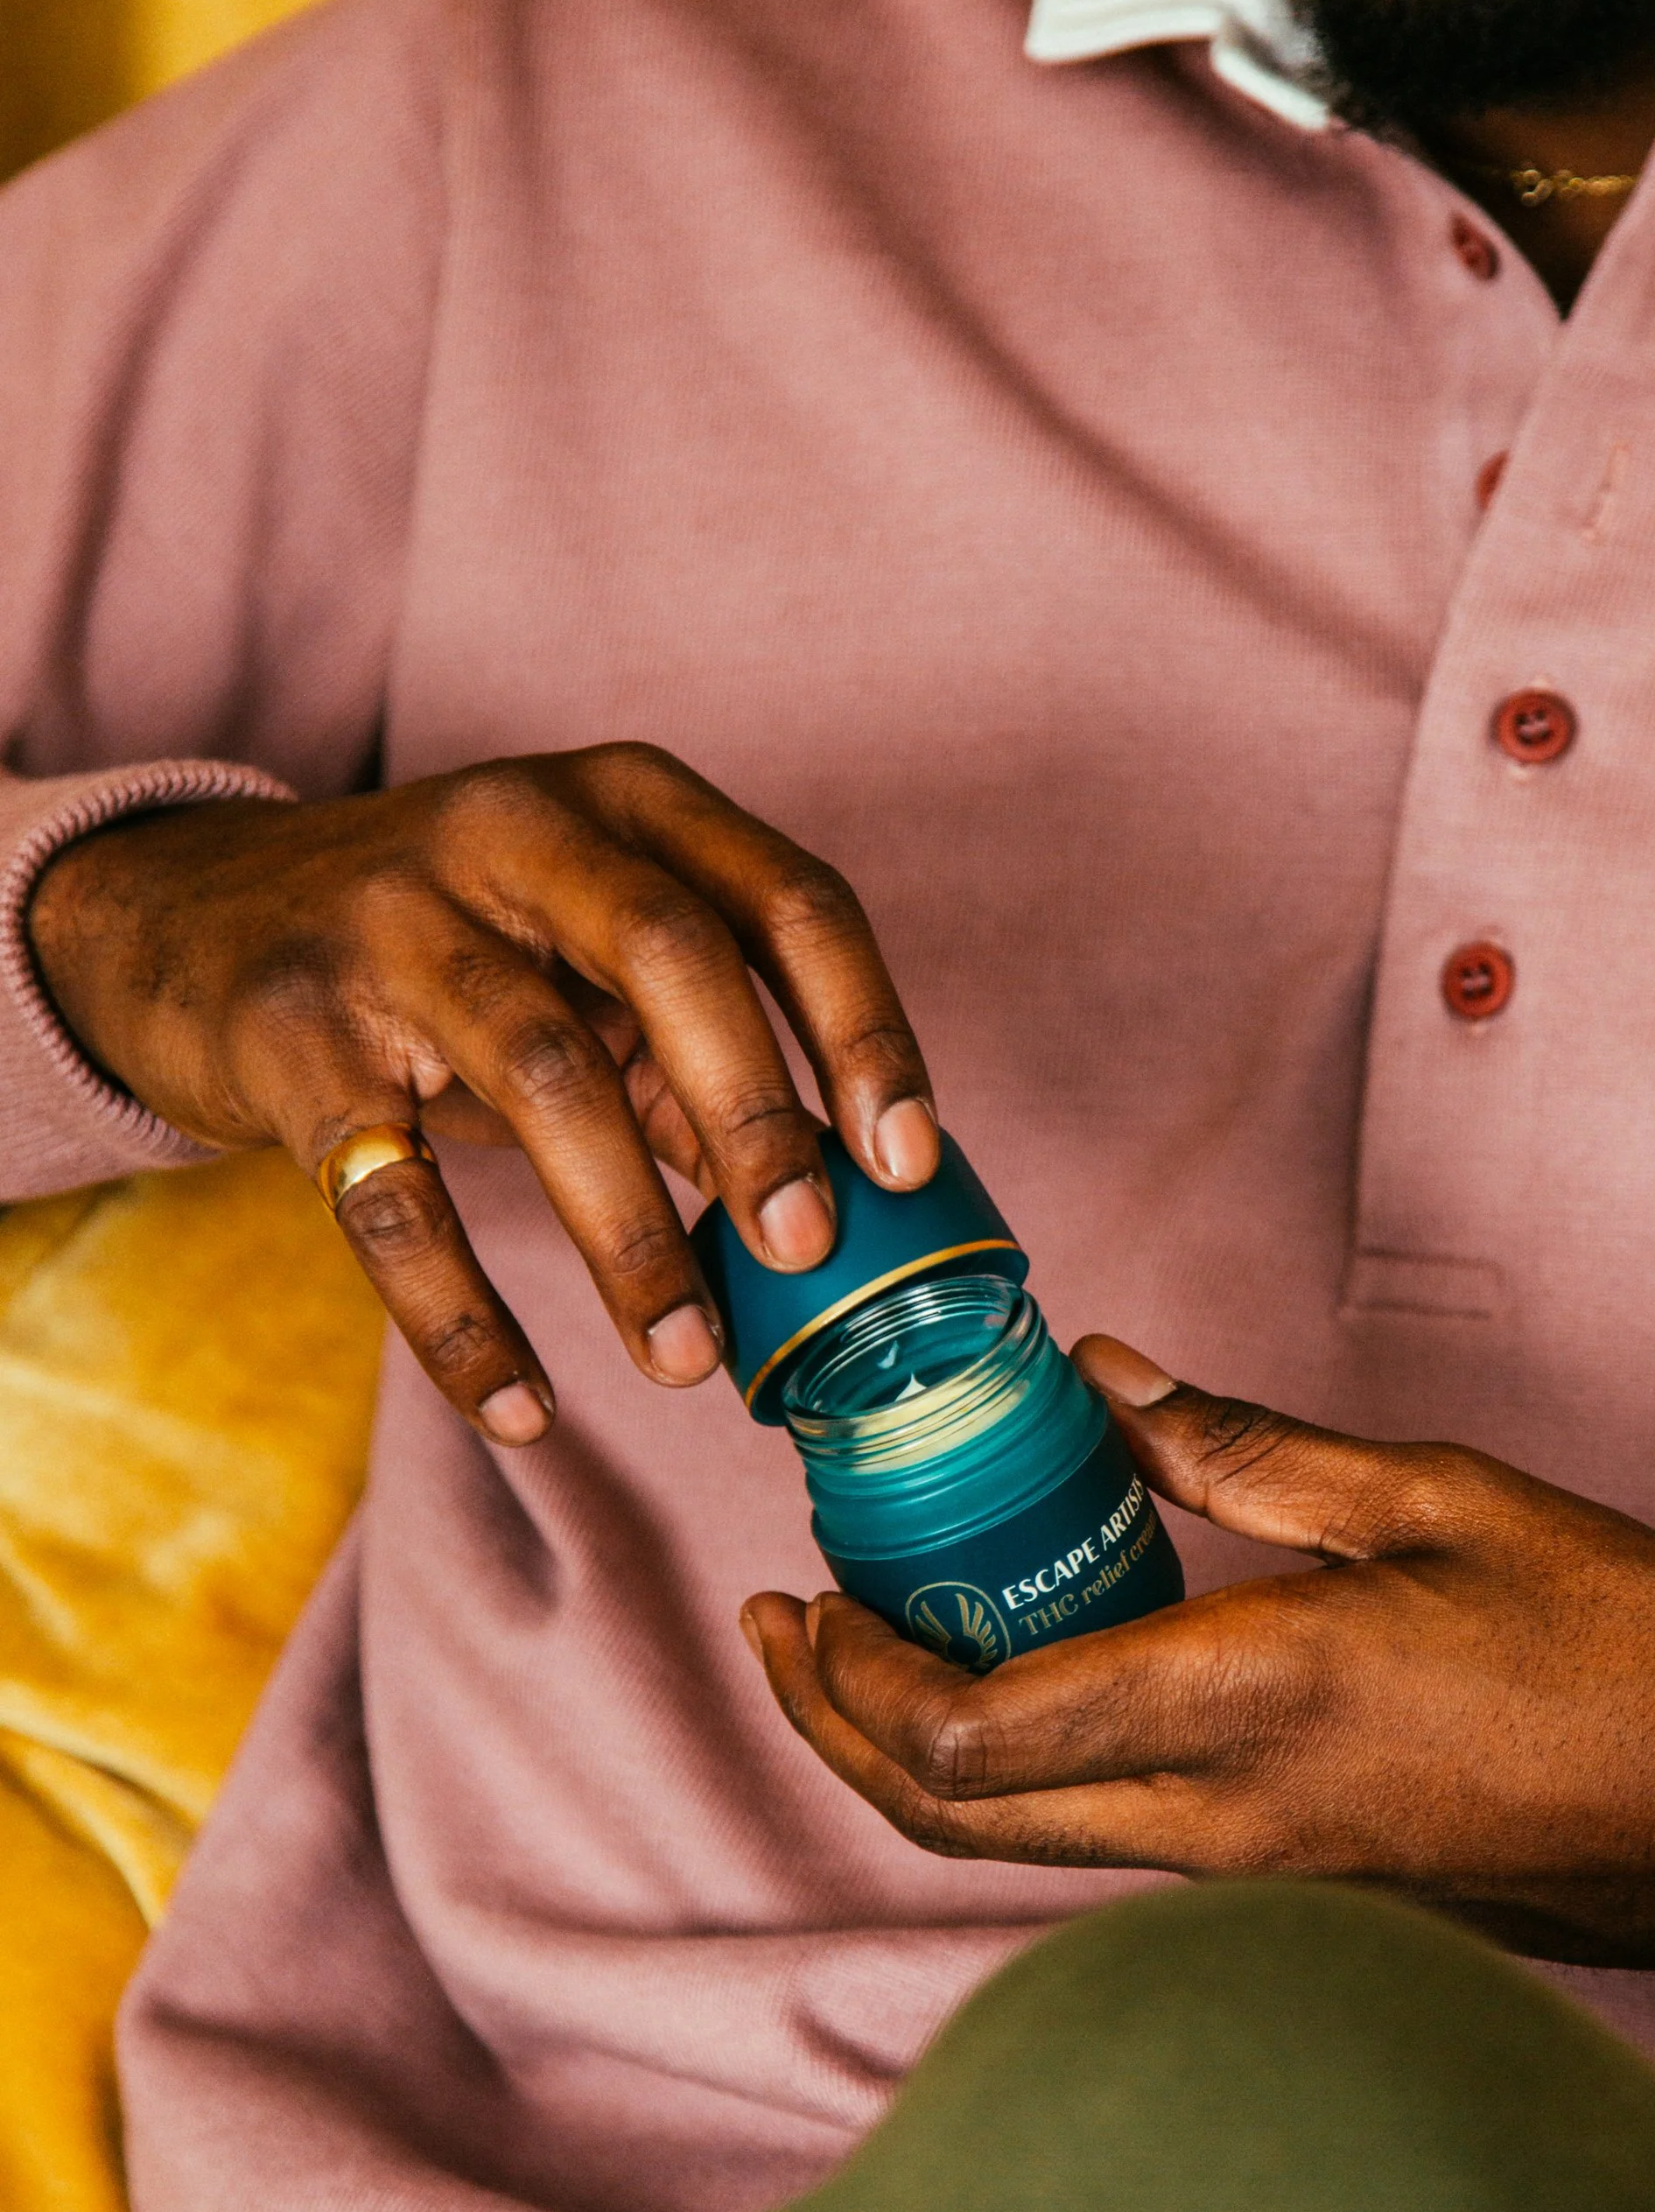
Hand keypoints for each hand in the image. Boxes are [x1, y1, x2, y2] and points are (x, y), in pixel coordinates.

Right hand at [26, 745, 939, 1440]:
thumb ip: (701, 1066)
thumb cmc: (452, 951)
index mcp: (627, 803)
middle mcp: (516, 831)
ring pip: (544, 1073)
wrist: (186, 921)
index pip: (787, 898)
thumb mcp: (586, 963)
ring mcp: (393, 923)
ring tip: (685, 1357)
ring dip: (630, 1235)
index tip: (911, 1162)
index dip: (864, 1029)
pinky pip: (391, 1197)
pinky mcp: (293, 1035)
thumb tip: (836, 1215)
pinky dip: (463, 1317)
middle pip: (672, 955)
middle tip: (805, 1252)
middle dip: (755, 1112)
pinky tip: (525, 1408)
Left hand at [743, 1339, 1654, 1986]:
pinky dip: (1029, 1774)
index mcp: (1246, 1710)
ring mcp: (1258, 1889)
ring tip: (896, 1631)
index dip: (845, 1683)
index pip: (962, 1741)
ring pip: (1020, 1847)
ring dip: (923, 1753)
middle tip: (789, 1629)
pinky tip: (1047, 1675)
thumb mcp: (1435, 1500)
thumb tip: (1104, 1381)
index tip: (800, 1594)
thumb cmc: (1625, 1644)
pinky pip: (1109, 1850)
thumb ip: (1242, 1450)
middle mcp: (1225, 1830)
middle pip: (950, 1823)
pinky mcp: (1299, 1903)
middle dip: (835, 1729)